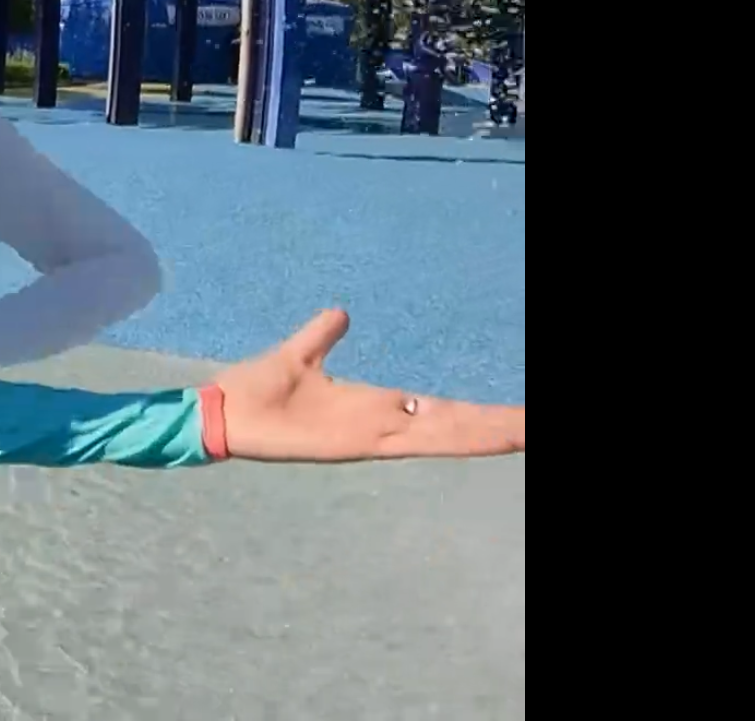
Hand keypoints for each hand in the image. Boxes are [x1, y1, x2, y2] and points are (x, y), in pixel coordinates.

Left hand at [213, 308, 523, 461]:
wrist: (222, 412)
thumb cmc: (255, 389)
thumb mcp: (298, 353)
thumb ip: (322, 336)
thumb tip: (340, 314)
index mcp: (373, 405)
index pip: (439, 409)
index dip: (476, 413)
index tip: (516, 414)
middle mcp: (382, 424)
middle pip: (454, 425)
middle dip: (498, 426)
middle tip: (534, 426)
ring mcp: (374, 436)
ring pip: (446, 435)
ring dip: (488, 433)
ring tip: (527, 431)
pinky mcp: (358, 442)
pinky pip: (413, 441)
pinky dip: (453, 438)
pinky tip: (483, 438)